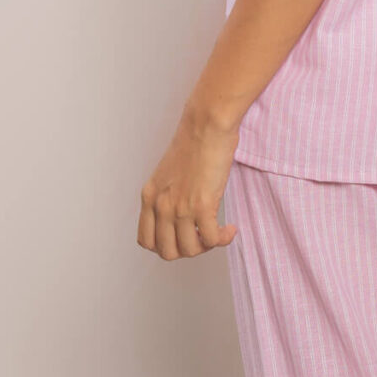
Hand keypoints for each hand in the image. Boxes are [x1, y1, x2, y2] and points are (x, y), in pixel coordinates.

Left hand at [138, 108, 240, 260]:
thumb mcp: (169, 173)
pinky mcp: (202, 206)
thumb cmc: (194, 143)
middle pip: (168, 251)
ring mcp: (180, 207)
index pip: (146, 241)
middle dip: (188, 250)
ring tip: (218, 231)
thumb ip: (168, 195)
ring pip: (190, 250)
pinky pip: (211, 239)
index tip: (183, 237)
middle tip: (203, 236)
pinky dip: (223, 239)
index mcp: (149, 196)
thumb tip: (181, 217)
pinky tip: (230, 228)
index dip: (166, 246)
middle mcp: (161, 205)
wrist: (206, 125)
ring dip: (207, 246)